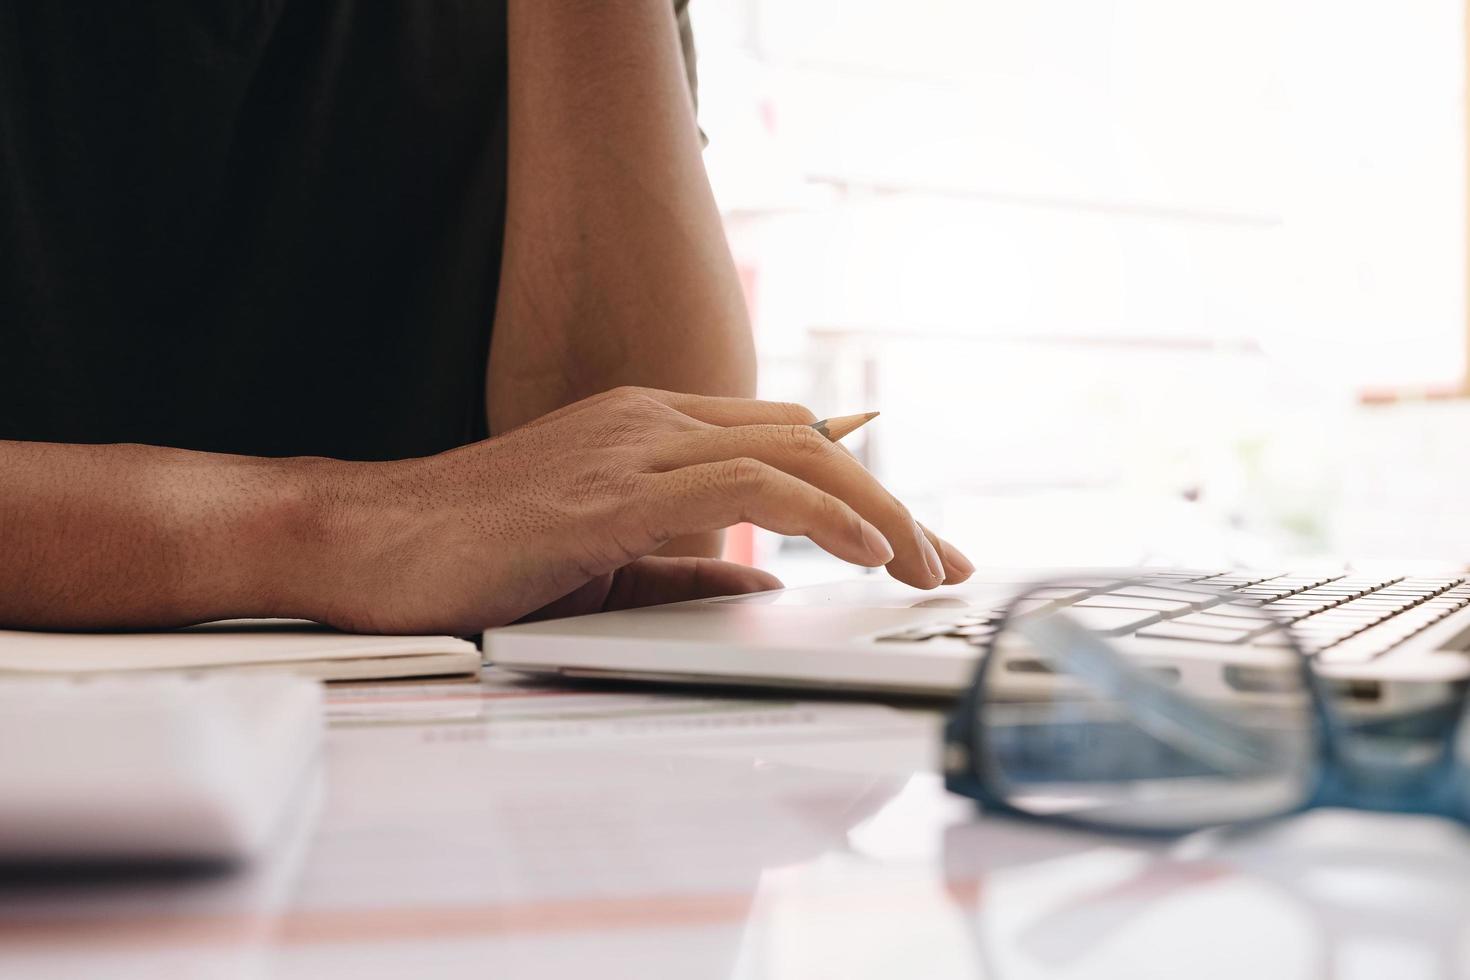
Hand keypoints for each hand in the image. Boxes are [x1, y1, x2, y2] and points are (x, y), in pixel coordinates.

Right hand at [315, 387, 973, 633]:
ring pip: (791, 455)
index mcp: (647, 428)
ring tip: (926, 564)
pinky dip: (817, 512)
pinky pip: (741, 486)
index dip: (860, 482)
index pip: (783, 439)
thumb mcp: (602, 561)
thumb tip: (767, 588)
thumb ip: (685, 570)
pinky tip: (864, 549)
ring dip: (877, 510)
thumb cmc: (468, 552)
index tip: (914, 534)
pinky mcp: (606, 493)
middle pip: (806, 440)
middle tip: (947, 559)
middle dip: (891, 500)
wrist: (360, 543)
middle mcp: (648, 420)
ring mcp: (628, 447)